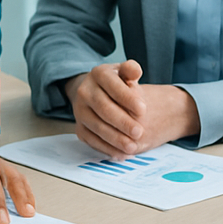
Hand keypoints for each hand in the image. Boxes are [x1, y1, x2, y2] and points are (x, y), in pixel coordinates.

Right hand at [64, 61, 199, 156]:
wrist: (95, 93)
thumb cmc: (116, 84)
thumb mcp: (124, 73)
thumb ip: (130, 70)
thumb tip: (135, 71)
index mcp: (98, 74)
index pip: (113, 86)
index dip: (127, 98)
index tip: (143, 110)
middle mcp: (85, 91)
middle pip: (103, 108)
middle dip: (122, 122)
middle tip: (139, 132)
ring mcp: (79, 110)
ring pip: (97, 127)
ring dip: (115, 139)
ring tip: (132, 147)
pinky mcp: (79, 127)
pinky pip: (92, 140)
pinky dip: (107, 149)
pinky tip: (121, 153)